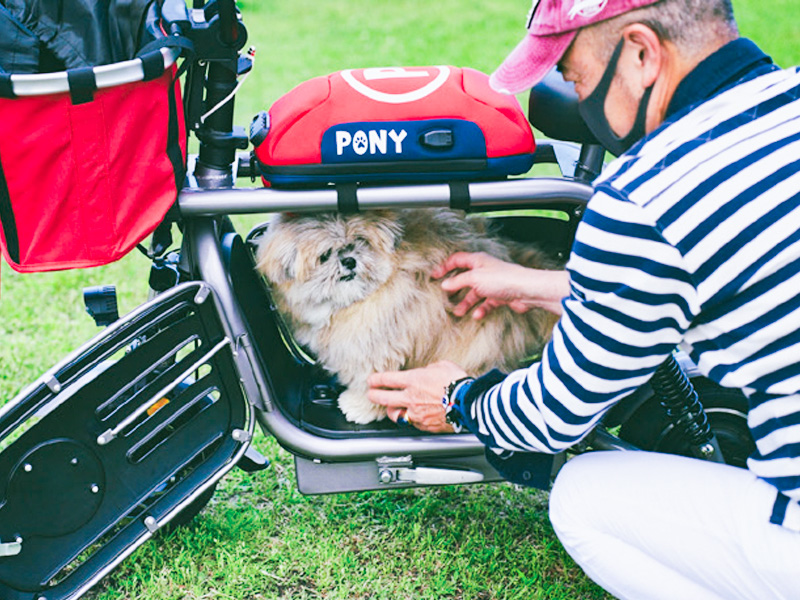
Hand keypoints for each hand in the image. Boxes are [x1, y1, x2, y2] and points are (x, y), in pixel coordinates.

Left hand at [367, 361, 468, 432]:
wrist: (469, 403)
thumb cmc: (459, 383)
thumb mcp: (442, 366)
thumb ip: (429, 370)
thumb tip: (426, 372)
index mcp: (414, 380)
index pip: (387, 380)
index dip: (376, 380)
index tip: (371, 380)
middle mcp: (411, 398)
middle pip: (384, 399)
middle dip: (374, 396)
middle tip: (371, 395)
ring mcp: (417, 414)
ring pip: (396, 416)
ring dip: (391, 412)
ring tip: (391, 409)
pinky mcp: (425, 426)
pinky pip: (413, 424)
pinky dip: (412, 420)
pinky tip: (414, 417)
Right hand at [432, 252, 568, 318]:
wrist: (527, 290)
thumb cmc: (502, 279)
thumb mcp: (474, 278)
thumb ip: (458, 281)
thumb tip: (444, 284)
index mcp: (478, 260)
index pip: (457, 260)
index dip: (445, 267)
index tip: (434, 276)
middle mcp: (485, 271)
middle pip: (465, 278)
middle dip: (455, 288)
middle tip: (445, 297)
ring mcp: (492, 284)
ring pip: (475, 293)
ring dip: (466, 302)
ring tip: (458, 312)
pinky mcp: (500, 296)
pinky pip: (486, 303)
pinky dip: (481, 309)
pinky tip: (477, 315)